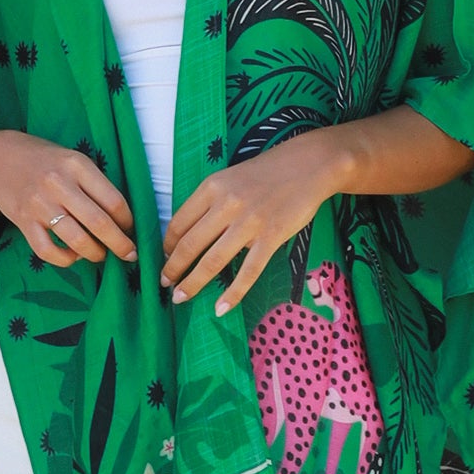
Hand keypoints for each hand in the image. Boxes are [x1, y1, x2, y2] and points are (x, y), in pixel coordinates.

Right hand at [0, 131, 137, 267]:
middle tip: (129, 254)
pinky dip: (65, 259)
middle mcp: (59, 184)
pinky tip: (73, 256)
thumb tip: (122, 219)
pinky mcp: (24, 221)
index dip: (128, 221)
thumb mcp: (73, 160)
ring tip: (101, 255)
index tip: (131, 229)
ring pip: (77, 240)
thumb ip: (95, 184)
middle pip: (99, 223)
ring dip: (95, 254)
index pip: (113, 200)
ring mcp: (40, 204)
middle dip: (120, 244)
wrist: (0, 158)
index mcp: (77, 165)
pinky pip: (48, 251)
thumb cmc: (46, 161)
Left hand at [161, 139, 336, 316]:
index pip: (179, 223)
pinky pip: (248, 271)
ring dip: (193, 283)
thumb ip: (210, 202)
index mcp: (212, 187)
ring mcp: (249, 222)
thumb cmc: (267, 172)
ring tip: (181, 297)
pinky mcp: (271, 237)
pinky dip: (233, 293)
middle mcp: (227, 204)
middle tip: (165, 285)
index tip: (165, 259)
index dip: (167, 246)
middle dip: (173, 269)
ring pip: (213, 261)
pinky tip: (221, 307)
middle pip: (190, 245)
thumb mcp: (230, 178)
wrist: (308, 165)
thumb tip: (189, 233)